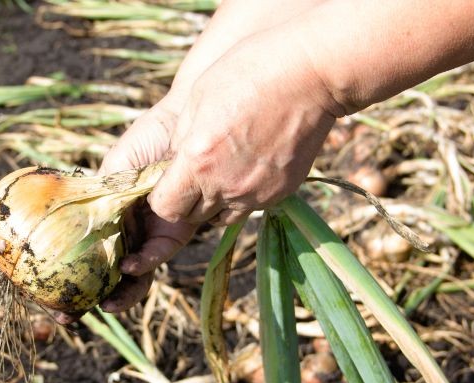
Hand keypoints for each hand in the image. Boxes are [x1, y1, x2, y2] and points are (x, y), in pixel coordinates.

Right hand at [52, 99, 195, 323]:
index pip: (82, 254)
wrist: (185, 127)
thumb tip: (71, 223)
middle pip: (105, 273)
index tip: (45, 298)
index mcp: (106, 217)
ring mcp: (148, 235)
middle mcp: (126, 231)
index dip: (65, 278)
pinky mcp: (174, 234)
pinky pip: (156, 255)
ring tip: (105, 305)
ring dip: (120, 293)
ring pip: (132, 274)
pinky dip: (143, 263)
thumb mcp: (113, 167)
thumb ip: (96, 194)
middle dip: (86, 298)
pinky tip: (130, 267)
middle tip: (67, 314)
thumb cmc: (148, 140)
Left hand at [148, 28, 339, 225]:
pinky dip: (243, 194)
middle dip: (186, 201)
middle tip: (193, 174)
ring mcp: (255, 193)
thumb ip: (179, 137)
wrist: (311, 74)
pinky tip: (249, 165)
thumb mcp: (198, 97)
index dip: (161, 197)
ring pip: (222, 217)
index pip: (165, 208)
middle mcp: (225, 186)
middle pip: (191, 217)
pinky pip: (251, 206)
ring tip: (221, 171)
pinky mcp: (280, 192)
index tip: (167, 179)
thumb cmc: (249, 73)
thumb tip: (172, 160)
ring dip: (214, 202)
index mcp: (197, 162)